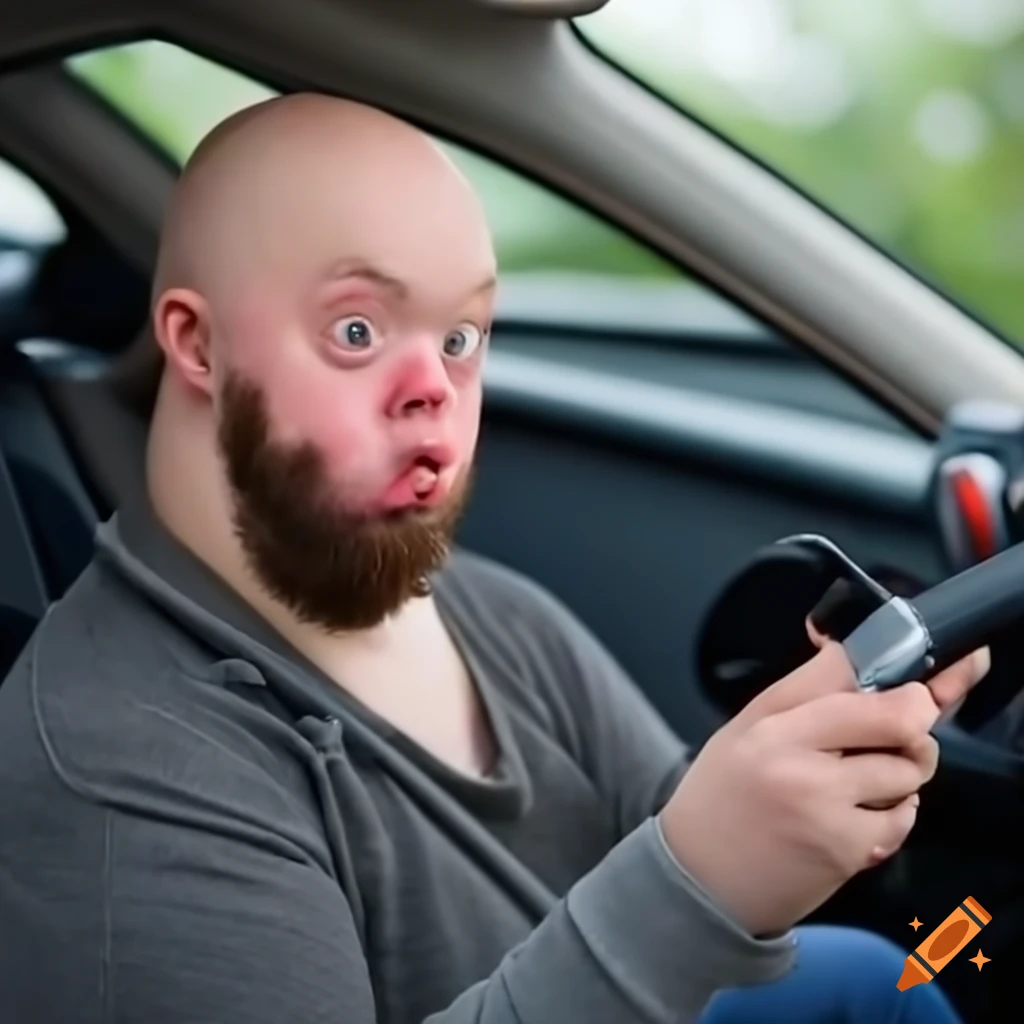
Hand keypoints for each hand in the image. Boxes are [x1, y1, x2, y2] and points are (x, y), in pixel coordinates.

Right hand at [658, 636, 988, 937]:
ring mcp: (829, 809)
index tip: (901, 684)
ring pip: (908, 770)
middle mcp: (802, 763)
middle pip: (900, 719)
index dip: (890, 674)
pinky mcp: (850, 850)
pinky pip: (903, 818)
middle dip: (914, 721)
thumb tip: (851, 649)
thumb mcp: (745, 727)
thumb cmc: (721, 794)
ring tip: (866, 779)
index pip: (849, 675)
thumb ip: (803, 691)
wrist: (700, 880)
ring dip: (901, 772)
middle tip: (899, 731)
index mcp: (772, 725)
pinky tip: (859, 815)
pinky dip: (894, 815)